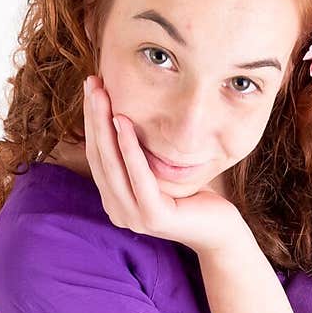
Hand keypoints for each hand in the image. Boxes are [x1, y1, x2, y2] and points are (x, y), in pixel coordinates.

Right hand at [81, 75, 243, 254]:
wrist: (220, 230)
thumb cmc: (192, 196)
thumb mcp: (158, 171)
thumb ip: (138, 156)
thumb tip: (123, 113)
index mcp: (115, 201)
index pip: (97, 156)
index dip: (91, 121)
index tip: (92, 88)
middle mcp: (118, 211)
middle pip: (99, 158)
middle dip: (93, 118)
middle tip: (91, 83)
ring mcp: (133, 217)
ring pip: (112, 165)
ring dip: (104, 127)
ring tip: (101, 96)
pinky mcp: (153, 217)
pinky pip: (137, 176)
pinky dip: (129, 148)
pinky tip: (123, 122)